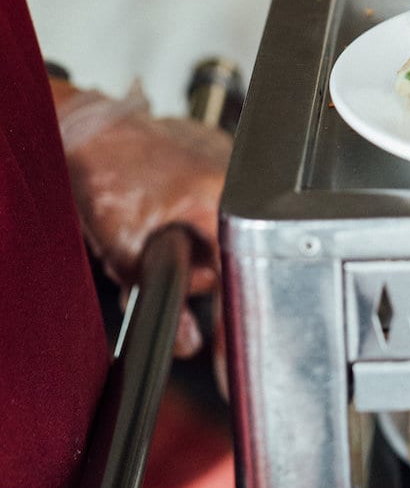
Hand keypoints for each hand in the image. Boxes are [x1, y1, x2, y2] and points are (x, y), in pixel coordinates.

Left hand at [55, 84, 230, 381]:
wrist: (85, 126)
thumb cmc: (104, 171)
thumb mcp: (125, 251)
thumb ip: (163, 303)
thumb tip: (190, 342)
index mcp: (224, 198)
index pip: (246, 275)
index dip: (236, 324)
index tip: (230, 362)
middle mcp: (235, 175)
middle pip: (231, 257)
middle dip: (194, 277)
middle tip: (153, 269)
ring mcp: (225, 158)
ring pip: (217, 233)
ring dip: (185, 249)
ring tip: (145, 236)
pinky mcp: (212, 151)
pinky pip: (211, 205)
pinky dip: (186, 222)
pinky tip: (156, 215)